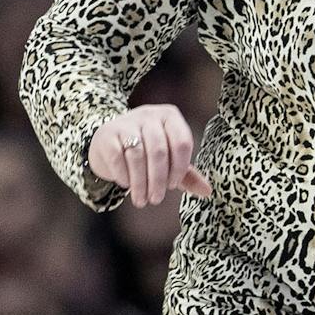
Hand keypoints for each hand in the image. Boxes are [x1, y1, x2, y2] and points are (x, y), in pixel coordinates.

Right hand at [88, 105, 210, 206]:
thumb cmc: (146, 150)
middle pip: (159, 151)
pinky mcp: (107, 134)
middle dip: (158, 180)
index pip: (182, 142)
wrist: (107, 142)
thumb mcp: (168, 158)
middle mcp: (149, 115)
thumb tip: (207, 191)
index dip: (179, 167)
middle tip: (156, 199)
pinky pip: (118, 158)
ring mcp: (127, 123)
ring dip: (140, 183)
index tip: (174, 185)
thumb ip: (187, 174)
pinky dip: (124, 175)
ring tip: (142, 200)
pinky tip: (126, 185)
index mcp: (170, 116)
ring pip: (138, 156)